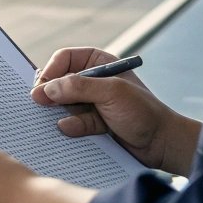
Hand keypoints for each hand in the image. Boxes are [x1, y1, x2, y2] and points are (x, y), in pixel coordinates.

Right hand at [32, 47, 199, 175]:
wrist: (160, 144)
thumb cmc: (143, 112)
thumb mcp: (111, 93)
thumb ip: (78, 87)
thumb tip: (46, 89)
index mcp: (100, 63)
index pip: (65, 59)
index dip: (51, 70)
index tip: (41, 87)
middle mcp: (93, 81)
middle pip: (59, 82)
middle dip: (51, 95)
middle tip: (41, 105)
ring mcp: (91, 103)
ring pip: (62, 104)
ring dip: (62, 113)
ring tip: (68, 122)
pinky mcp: (90, 123)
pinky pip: (70, 122)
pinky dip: (71, 127)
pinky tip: (73, 131)